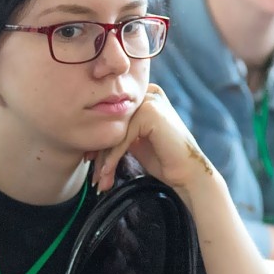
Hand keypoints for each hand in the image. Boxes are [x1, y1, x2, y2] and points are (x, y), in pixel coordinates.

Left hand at [91, 85, 215, 197]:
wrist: (187, 172)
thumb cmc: (161, 158)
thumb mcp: (134, 139)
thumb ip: (117, 130)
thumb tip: (86, 137)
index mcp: (142, 95)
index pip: (111, 118)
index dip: (98, 141)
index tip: (89, 160)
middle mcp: (146, 93)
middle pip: (112, 124)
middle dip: (100, 152)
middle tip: (94, 176)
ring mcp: (149, 100)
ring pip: (114, 132)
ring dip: (104, 160)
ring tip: (101, 180)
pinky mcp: (150, 112)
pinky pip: (122, 138)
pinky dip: (113, 158)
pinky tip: (107, 174)